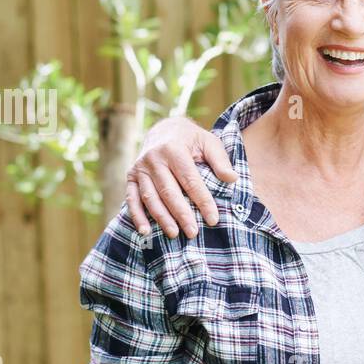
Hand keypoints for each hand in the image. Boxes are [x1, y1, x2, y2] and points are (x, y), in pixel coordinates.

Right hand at [125, 116, 236, 238]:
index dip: (202, 201)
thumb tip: (232, 179)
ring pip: (150, 197)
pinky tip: (145, 231)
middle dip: (181, 214)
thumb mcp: (209, 142)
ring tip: (174, 234)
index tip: (213, 219)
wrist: (164, 129)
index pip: (190, 180)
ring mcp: (140, 168)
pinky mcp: (131, 176)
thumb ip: (220, 161)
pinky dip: (137, 216)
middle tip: (193, 233)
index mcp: (174, 149)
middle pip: (169, 191)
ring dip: (161, 218)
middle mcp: (154, 158)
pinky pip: (132, 198)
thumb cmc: (191, 140)